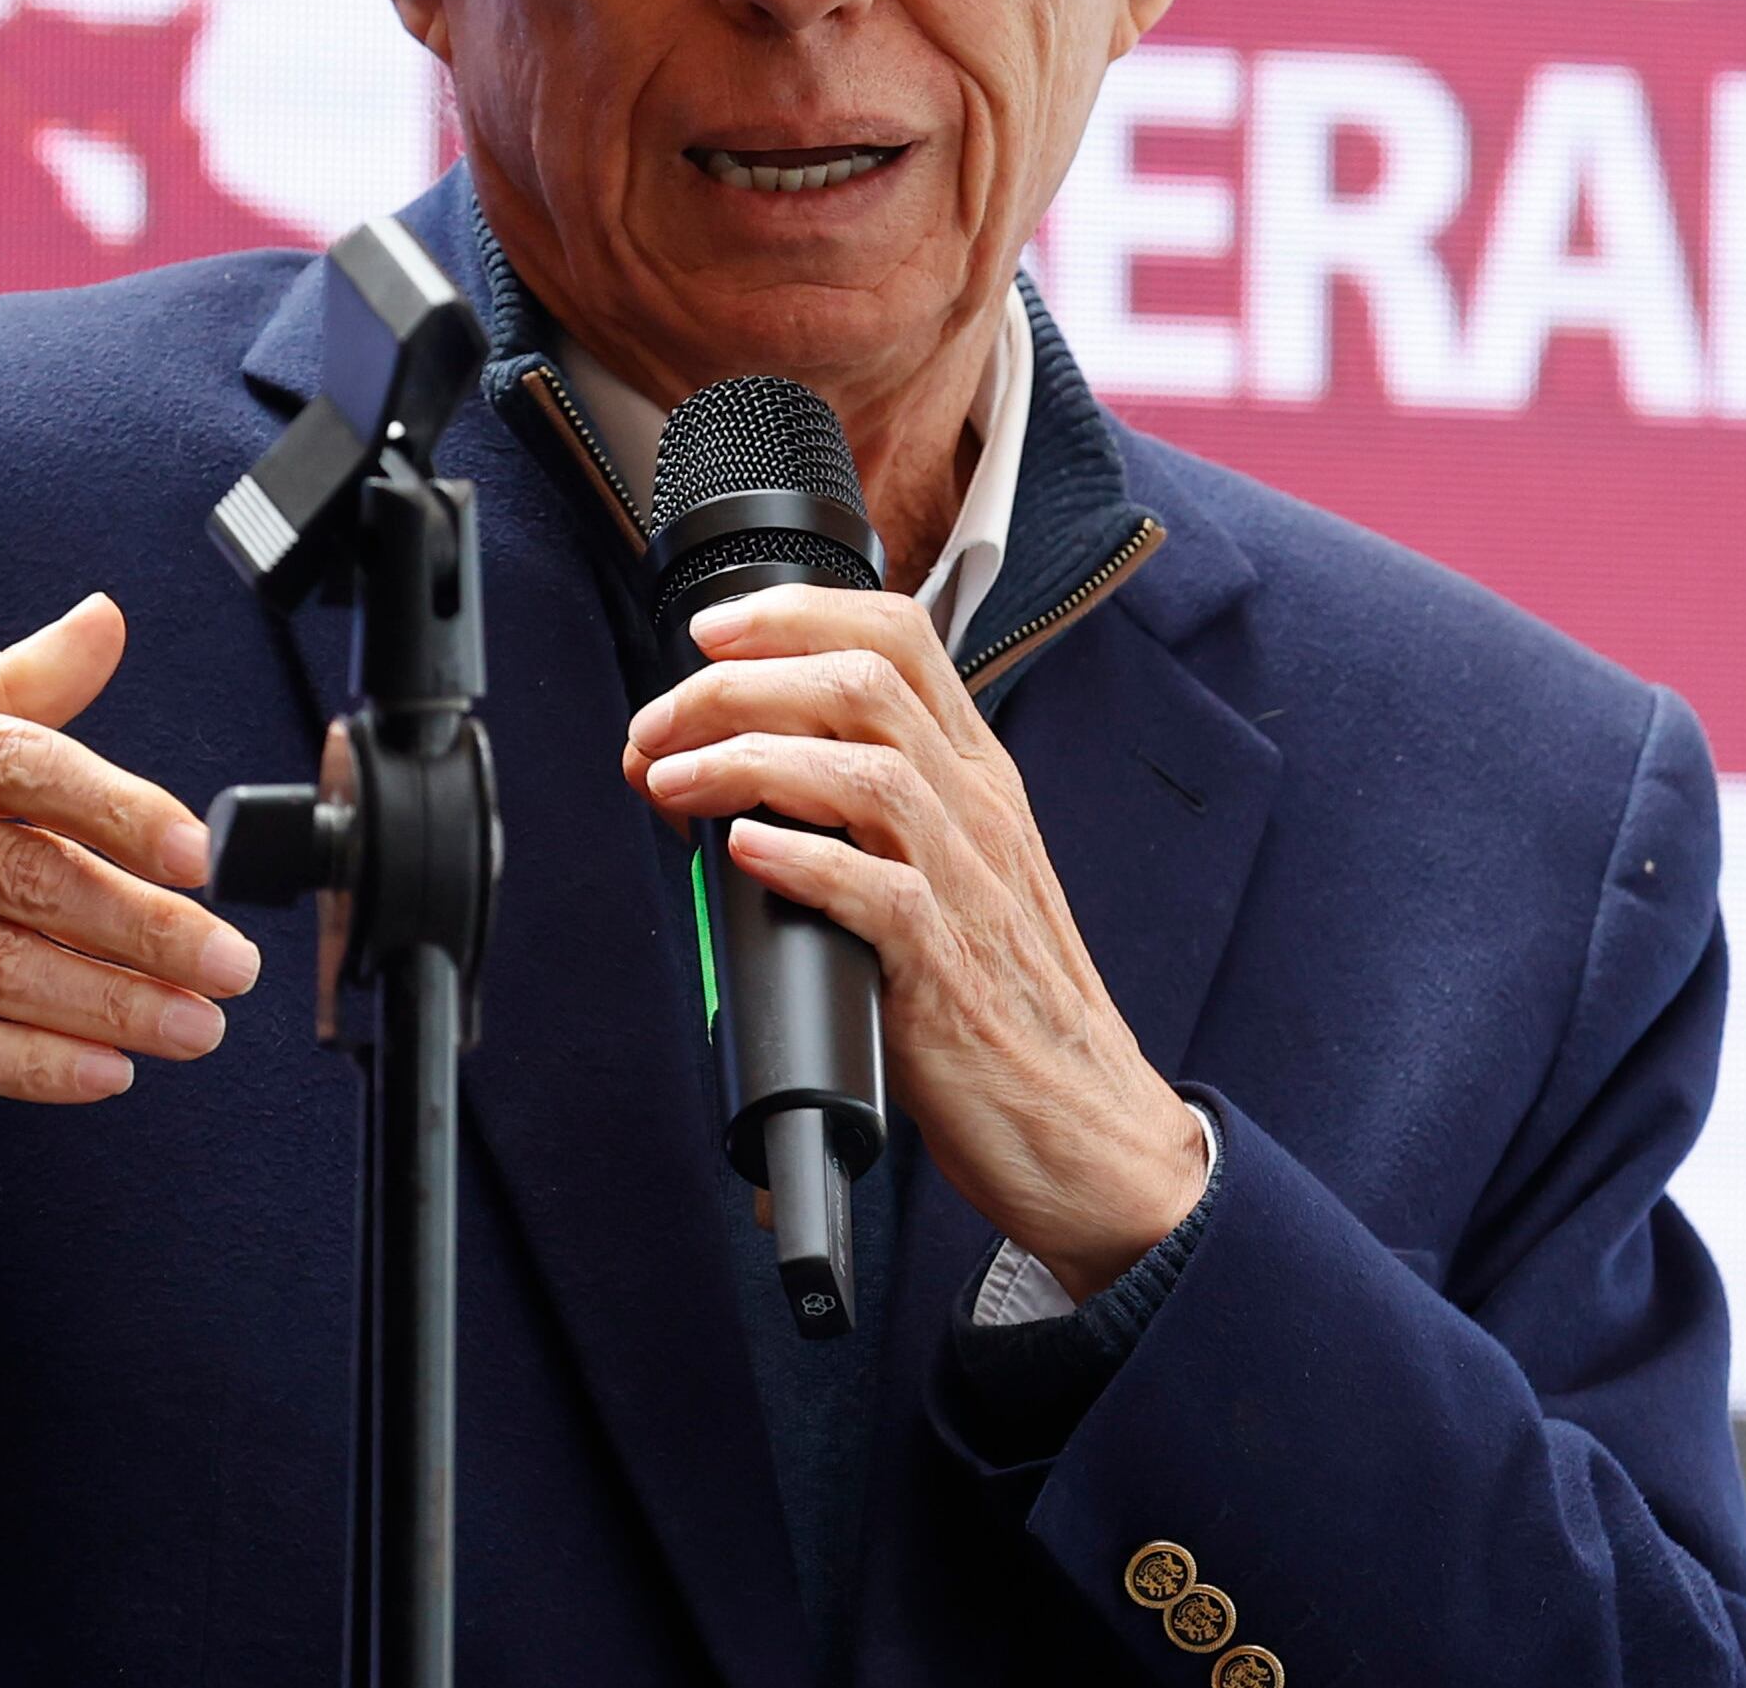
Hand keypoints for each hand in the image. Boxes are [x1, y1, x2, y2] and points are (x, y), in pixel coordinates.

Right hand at [0, 595, 260, 1123]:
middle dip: (145, 926)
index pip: (14, 760)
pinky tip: (102, 1074)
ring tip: (196, 1027)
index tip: (202, 853)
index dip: (120, 808)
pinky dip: (30, 1065)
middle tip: (229, 964)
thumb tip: (106, 622)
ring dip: (112, 1005)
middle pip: (19, 870)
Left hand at [621, 587, 1209, 1297]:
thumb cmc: (1004, 1003)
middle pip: (864, 684)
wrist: (1086, 1128)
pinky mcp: (947, 971)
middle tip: (658, 724)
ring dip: (747, 760)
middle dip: (739, 685)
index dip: (794, 616)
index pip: (900, 637)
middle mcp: (979, 813)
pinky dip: (800, 858)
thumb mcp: (955, 874)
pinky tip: (742, 850)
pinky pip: (877, 889)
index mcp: (978, 778)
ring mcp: (969, 888)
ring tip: (671, 782)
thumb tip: (742, 778)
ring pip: (868, 769)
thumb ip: (872, 814)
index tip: (709, 633)